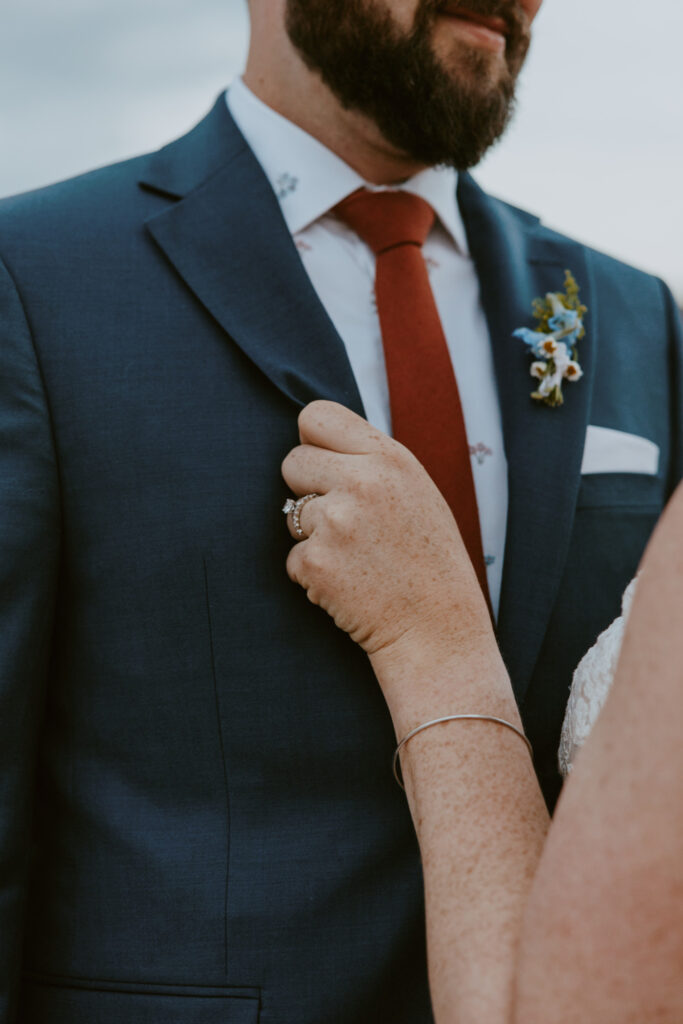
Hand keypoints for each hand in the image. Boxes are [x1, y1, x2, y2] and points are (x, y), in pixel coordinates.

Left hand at [282, 401, 492, 663]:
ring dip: (313, 536)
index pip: (316, 416)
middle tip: (341, 520)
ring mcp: (336, 522)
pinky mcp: (315, 562)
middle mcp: (362, 482)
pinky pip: (293, 557)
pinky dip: (313, 573)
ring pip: (292, 514)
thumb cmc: (429, 562)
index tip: (324, 466)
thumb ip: (372, 463)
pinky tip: (350, 584)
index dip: (313, 443)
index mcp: (390, 458)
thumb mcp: (418, 493)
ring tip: (358, 558)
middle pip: (292, 462)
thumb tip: (315, 442)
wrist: (438, 630)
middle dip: (306, 489)